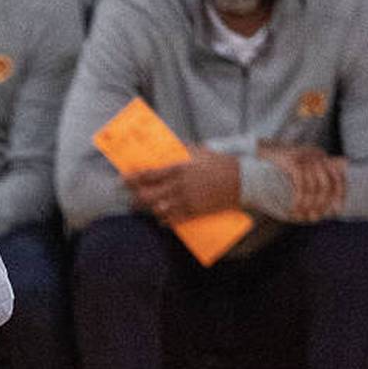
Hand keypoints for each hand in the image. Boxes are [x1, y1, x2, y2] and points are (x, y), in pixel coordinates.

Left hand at [124, 148, 240, 225]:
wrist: (243, 180)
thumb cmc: (221, 163)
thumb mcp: (200, 151)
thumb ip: (182, 150)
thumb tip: (168, 148)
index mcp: (180, 169)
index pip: (149, 175)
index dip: (133, 178)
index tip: (123, 179)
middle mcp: (180, 186)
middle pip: (150, 195)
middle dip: (136, 197)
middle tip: (129, 197)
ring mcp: (188, 201)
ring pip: (160, 208)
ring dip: (148, 209)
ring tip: (141, 208)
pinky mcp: (196, 211)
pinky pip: (175, 219)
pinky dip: (165, 220)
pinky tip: (159, 219)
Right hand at [258, 142, 345, 221]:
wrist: (252, 152)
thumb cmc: (272, 167)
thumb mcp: (295, 169)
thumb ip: (310, 178)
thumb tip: (325, 203)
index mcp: (319, 155)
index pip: (338, 176)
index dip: (340, 194)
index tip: (336, 211)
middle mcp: (315, 154)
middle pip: (328, 183)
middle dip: (323, 203)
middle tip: (315, 216)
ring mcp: (304, 156)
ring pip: (315, 186)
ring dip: (310, 204)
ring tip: (302, 215)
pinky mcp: (292, 161)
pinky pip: (302, 184)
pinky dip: (300, 199)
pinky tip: (294, 208)